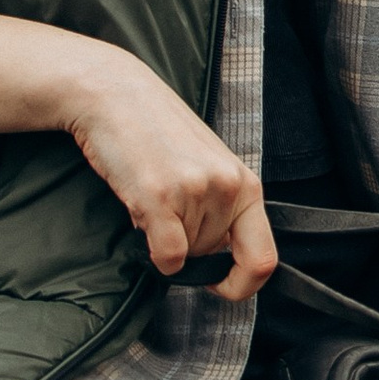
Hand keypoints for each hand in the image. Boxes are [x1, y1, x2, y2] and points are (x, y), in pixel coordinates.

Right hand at [60, 49, 275, 300]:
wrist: (115, 95)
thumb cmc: (158, 132)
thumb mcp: (209, 166)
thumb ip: (223, 207)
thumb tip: (219, 258)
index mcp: (246, 184)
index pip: (263, 259)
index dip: (242, 284)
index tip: (220, 283)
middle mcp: (227, 189)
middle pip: (212, 258)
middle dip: (188, 246)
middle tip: (168, 207)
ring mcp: (195, 192)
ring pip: (185, 257)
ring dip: (164, 236)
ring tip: (153, 193)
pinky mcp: (159, 196)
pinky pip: (167, 256)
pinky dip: (154, 253)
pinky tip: (144, 215)